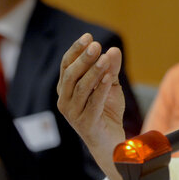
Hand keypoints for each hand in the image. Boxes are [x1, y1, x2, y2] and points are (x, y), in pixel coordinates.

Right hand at [57, 33, 126, 179]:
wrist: (112, 143)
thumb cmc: (107, 113)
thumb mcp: (110, 86)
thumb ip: (111, 69)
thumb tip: (113, 50)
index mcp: (66, 90)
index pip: (67, 66)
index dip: (76, 50)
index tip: (88, 36)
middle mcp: (65, 101)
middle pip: (71, 75)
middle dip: (83, 58)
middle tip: (96, 44)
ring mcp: (73, 114)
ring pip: (81, 88)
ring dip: (94, 71)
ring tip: (105, 58)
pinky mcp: (86, 124)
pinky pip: (93, 103)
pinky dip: (101, 89)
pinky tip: (109, 77)